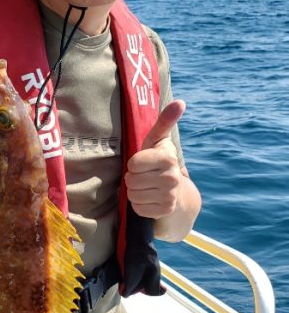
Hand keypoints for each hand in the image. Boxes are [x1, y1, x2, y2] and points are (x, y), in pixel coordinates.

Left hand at [125, 100, 184, 218]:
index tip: (142, 163)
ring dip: (135, 192)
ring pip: (133, 195)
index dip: (134, 163)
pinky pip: (138, 208)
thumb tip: (180, 102)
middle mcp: (172, 177)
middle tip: (144, 176)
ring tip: (146, 186)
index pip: (133, 163)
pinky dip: (139, 205)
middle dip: (133, 178)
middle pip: (131, 180)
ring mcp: (170, 195)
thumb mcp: (158, 140)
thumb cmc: (159, 161)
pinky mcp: (165, 210)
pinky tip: (149, 198)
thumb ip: (165, 121)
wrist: (177, 191)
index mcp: (168, 158)